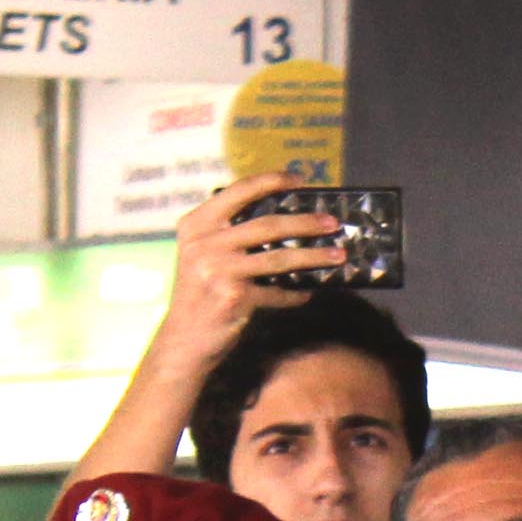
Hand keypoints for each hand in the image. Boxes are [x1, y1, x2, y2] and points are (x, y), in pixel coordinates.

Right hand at [157, 176, 349, 364]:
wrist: (183, 340)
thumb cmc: (200, 294)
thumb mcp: (202, 254)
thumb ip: (228, 234)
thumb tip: (283, 220)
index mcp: (197, 223)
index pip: (239, 191)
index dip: (271, 180)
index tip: (299, 179)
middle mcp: (205, 243)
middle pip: (267, 225)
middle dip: (306, 222)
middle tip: (332, 223)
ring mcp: (219, 270)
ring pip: (279, 258)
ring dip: (313, 257)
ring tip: (338, 255)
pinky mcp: (234, 297)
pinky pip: (277, 292)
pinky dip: (295, 293)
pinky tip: (308, 292)